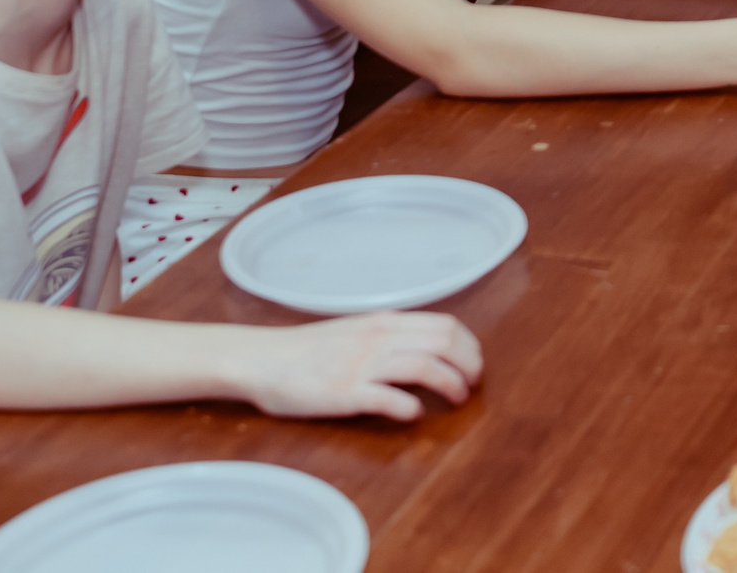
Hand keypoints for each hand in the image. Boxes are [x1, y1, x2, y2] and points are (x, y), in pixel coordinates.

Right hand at [240, 311, 483, 422]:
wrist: (263, 360)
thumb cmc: (310, 350)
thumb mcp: (357, 330)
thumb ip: (390, 336)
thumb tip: (428, 349)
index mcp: (384, 322)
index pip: (445, 325)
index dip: (469, 347)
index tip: (474, 366)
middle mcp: (378, 339)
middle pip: (443, 342)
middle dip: (468, 365)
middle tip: (471, 386)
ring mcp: (362, 365)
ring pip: (425, 366)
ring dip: (451, 385)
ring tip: (456, 400)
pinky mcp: (345, 392)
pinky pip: (389, 398)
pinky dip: (410, 407)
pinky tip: (414, 414)